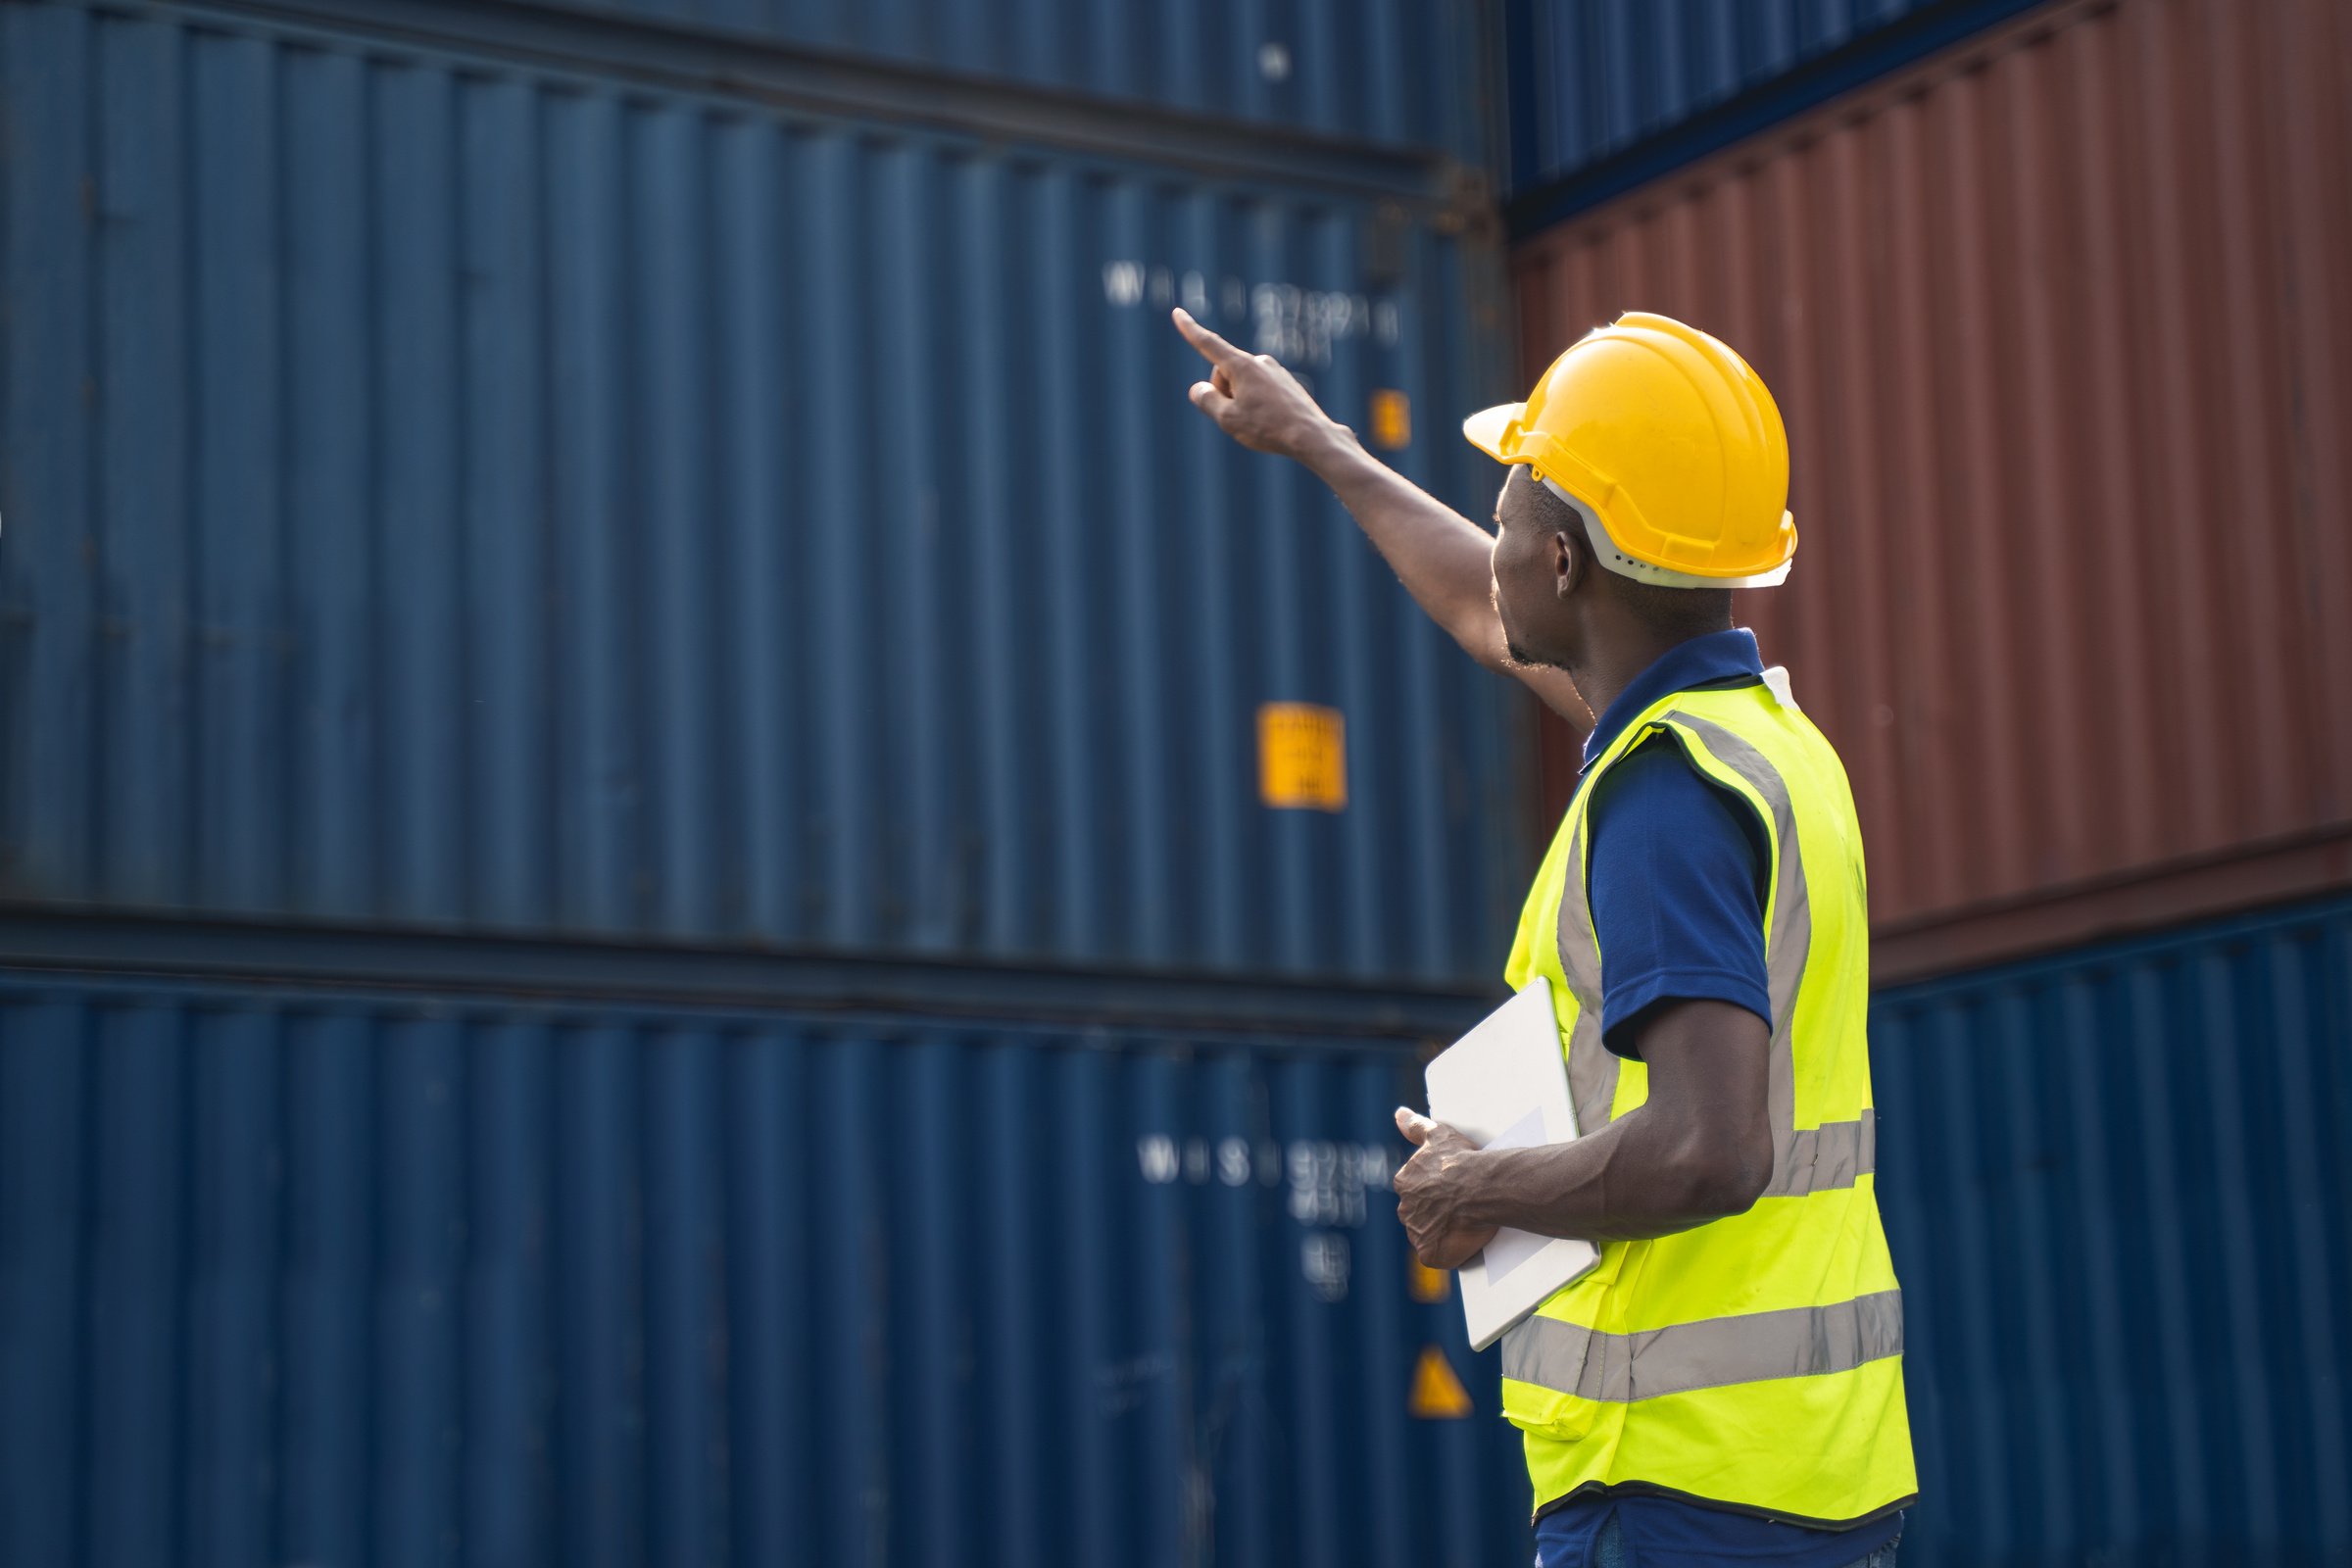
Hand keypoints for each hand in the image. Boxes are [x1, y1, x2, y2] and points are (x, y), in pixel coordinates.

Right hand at [1172, 307, 1342, 460]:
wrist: (1312, 436)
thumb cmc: (1268, 428)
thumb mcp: (1227, 419)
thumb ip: (1206, 400)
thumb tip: (1198, 388)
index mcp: (1242, 365)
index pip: (1208, 344)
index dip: (1190, 330)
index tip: (1177, 313)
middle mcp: (1259, 361)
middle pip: (1224, 374)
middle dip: (1223, 393)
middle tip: (1239, 418)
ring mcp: (1274, 371)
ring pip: (1242, 384)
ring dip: (1240, 401)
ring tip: (1260, 422)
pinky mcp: (1285, 382)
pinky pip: (1259, 391)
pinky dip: (1257, 405)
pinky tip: (1272, 421)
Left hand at [1392, 1107, 1499, 1270]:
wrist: (1483, 1185)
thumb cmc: (1463, 1159)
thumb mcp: (1438, 1134)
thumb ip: (1415, 1126)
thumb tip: (1399, 1114)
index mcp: (1404, 1182)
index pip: (1414, 1191)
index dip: (1434, 1191)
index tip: (1450, 1189)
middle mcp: (1405, 1209)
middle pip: (1419, 1214)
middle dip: (1435, 1213)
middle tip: (1459, 1207)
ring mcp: (1416, 1233)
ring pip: (1427, 1235)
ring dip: (1441, 1232)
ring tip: (1464, 1224)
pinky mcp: (1429, 1253)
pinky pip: (1435, 1255)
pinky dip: (1446, 1252)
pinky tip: (1462, 1241)